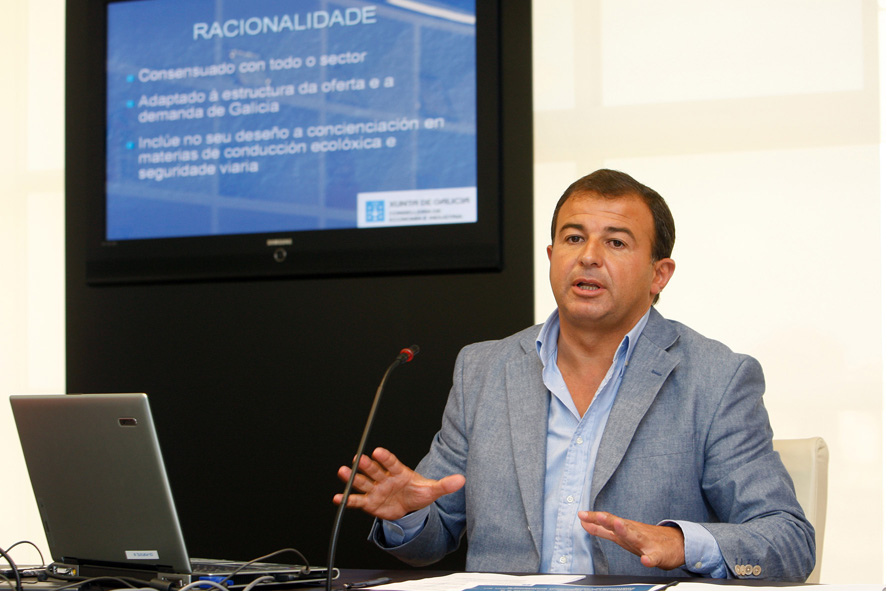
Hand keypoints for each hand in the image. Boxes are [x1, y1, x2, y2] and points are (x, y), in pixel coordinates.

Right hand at [333, 447, 465, 520]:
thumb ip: (445, 485)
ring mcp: (376, 489)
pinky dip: (347, 499)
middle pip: (374, 470)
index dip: (385, 457)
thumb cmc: (418, 493)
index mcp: (399, 472)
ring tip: (342, 471)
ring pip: (362, 482)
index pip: (392, 462)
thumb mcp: (432, 490)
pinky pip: (356, 500)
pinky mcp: (369, 502)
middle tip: (358, 458)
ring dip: (352, 477)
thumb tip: (461, 480)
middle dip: (366, 465)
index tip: (378, 451)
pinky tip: (337, 498)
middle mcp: (384, 478)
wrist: (409, 508)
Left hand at [578, 511, 684, 570]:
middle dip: (609, 520)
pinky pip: (653, 557)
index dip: (594, 518)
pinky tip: (645, 560)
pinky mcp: (658, 554)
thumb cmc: (646, 537)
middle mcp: (634, 533)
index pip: (607, 521)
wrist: (676, 543)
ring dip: (626, 531)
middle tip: (599, 515)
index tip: (581, 515)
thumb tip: (584, 522)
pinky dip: (649, 559)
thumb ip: (602, 529)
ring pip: (635, 536)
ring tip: (618, 526)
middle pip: (620, 525)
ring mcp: (646, 543)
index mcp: (624, 529)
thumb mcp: (622, 532)